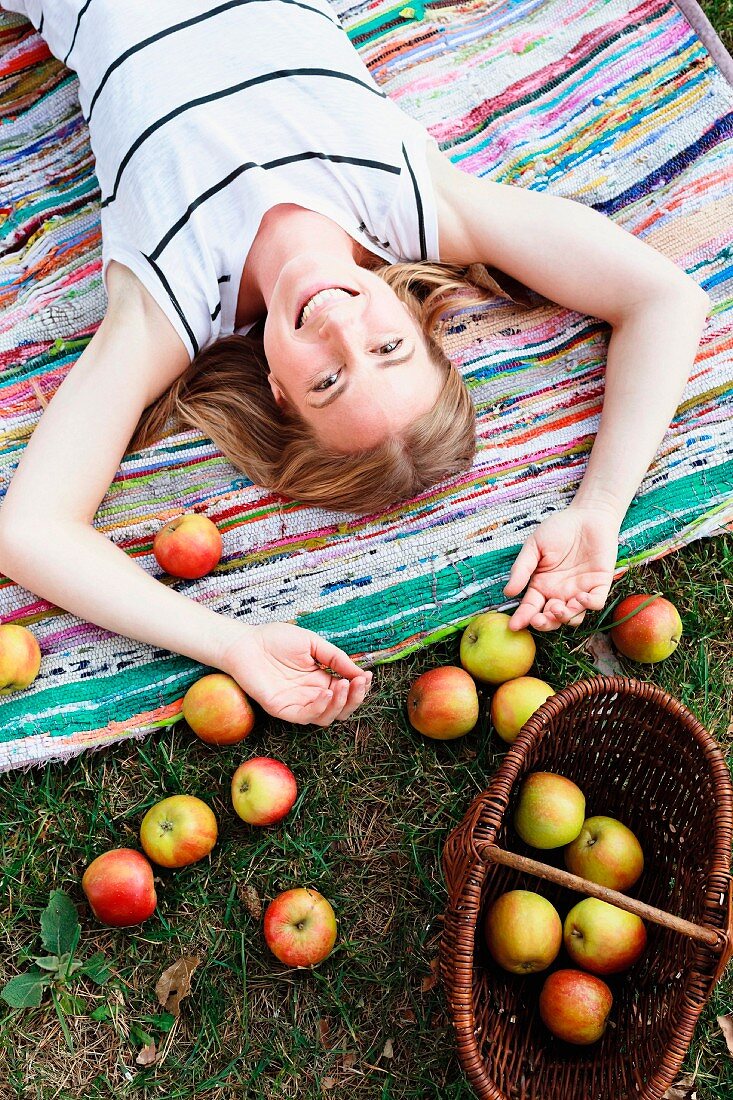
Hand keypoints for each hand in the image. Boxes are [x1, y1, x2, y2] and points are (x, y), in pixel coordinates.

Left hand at [220, 622, 371, 725]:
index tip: (367, 675)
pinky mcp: (282, 709)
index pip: (347, 692)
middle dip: (355, 698)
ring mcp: (297, 703)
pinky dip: (320, 708)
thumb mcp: (313, 643)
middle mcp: (311, 695)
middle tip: (359, 683)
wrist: (245, 641)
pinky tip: (327, 693)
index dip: (360, 687)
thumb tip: (360, 673)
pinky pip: (306, 716)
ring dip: (340, 705)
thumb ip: (335, 658)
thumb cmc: (276, 640)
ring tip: (344, 686)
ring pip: (327, 717)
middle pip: (341, 709)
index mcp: (320, 680)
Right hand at [503, 504, 620, 630]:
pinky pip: (596, 602)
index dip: (523, 618)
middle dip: (545, 624)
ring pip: (574, 616)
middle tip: (539, 620)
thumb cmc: (558, 529)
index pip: (531, 607)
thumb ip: (522, 568)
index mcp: (542, 586)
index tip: (514, 626)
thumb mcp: (534, 546)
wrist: (587, 514)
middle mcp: (560, 593)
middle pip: (552, 619)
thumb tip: (509, 592)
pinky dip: (589, 605)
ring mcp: (580, 590)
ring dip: (565, 618)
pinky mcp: (600, 584)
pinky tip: (580, 597)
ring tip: (558, 608)